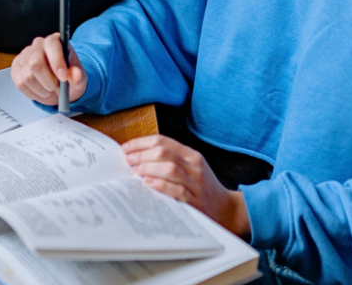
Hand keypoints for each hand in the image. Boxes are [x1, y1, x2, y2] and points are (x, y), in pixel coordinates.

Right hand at [11, 33, 86, 105]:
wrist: (58, 87)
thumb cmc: (68, 78)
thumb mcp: (78, 79)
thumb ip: (78, 77)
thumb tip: (75, 74)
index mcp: (55, 41)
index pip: (52, 44)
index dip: (56, 61)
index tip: (63, 77)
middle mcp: (38, 45)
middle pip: (35, 62)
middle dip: (47, 80)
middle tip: (55, 87)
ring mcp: (25, 56)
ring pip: (28, 77)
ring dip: (41, 89)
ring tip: (49, 89)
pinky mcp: (16, 69)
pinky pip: (20, 84)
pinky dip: (32, 92)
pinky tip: (39, 90)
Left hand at [122, 135, 250, 238]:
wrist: (225, 209)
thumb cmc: (202, 188)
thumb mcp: (191, 168)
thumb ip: (171, 160)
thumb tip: (138, 158)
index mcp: (191, 155)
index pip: (163, 141)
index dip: (141, 143)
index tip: (125, 148)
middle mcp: (194, 166)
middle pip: (164, 153)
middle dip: (141, 155)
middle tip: (127, 161)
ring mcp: (195, 183)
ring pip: (169, 168)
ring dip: (148, 168)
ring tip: (134, 172)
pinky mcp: (194, 201)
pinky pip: (176, 190)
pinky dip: (160, 185)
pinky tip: (148, 184)